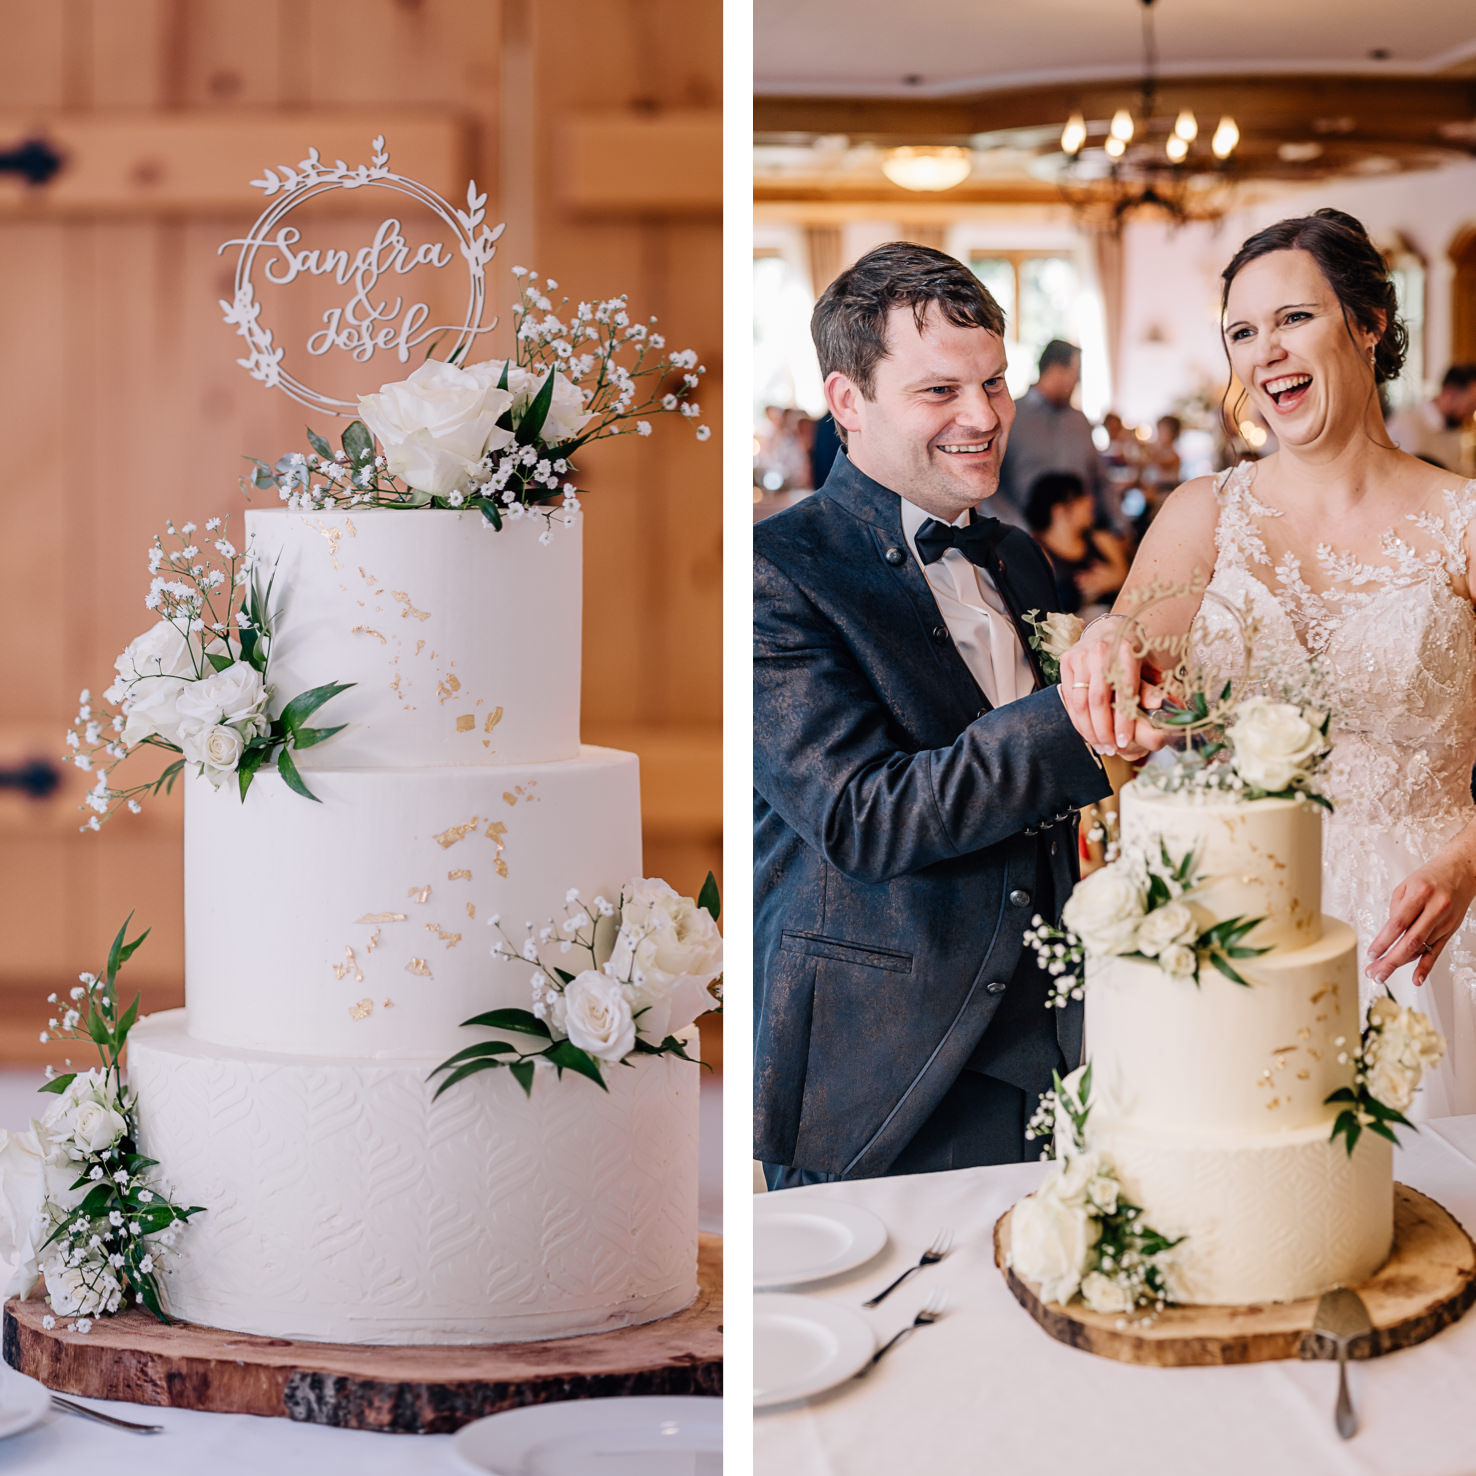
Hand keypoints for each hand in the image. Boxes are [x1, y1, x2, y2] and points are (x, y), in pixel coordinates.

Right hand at [1059, 618, 1170, 759]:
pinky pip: (1069, 698)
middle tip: (1110, 749)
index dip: (1123, 721)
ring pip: (1080, 702)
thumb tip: (1172, 707)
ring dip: (1088, 729)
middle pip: (1097, 701)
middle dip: (1103, 730)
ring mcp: (1080, 657)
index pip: (1123, 693)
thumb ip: (1153, 688)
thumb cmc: (1131, 652)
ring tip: (1099, 745)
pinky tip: (1086, 732)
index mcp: (1125, 652)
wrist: (1108, 630)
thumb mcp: (1147, 667)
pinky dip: (1077, 719)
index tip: (1124, 742)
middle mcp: (1100, 653)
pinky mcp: (1067, 662)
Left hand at [1366, 841, 1475, 986]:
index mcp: (1421, 894)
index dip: (1383, 941)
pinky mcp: (1450, 930)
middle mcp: (1436, 909)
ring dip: (1400, 964)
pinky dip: (1425, 967)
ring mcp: (1445, 922)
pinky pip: (1437, 952)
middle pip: (1410, 940)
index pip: (1398, 923)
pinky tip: (1416, 979)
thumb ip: (1396, 910)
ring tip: (1382, 974)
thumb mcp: (1406, 886)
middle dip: (1390, 960)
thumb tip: (1389, 936)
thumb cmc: (1430, 877)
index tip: (1371, 954)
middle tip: (1374, 973)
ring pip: (1421, 948)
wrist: (1461, 872)